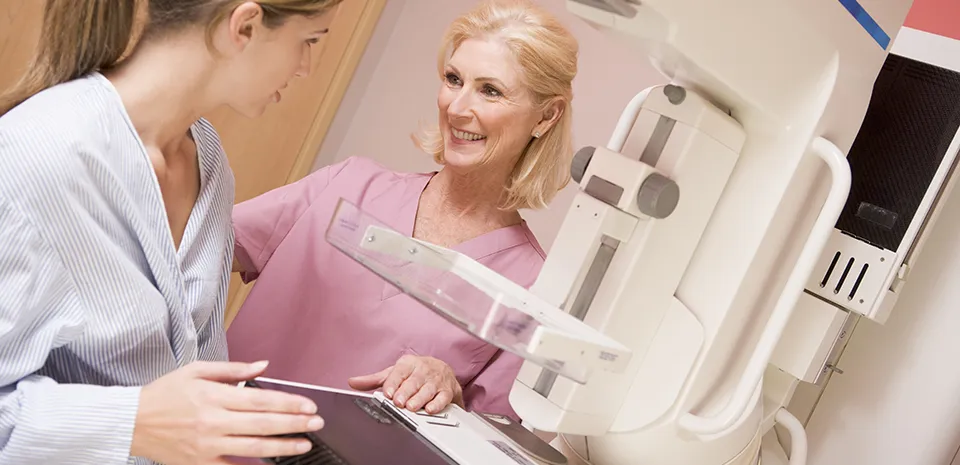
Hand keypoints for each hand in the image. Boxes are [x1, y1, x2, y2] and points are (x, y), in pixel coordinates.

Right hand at [131, 360, 323, 464]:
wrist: (132, 422)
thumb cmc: (164, 393)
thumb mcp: (196, 371)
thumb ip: (233, 369)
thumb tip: (263, 366)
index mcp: (213, 396)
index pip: (260, 400)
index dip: (288, 404)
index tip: (309, 405)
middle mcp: (213, 422)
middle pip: (263, 424)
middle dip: (295, 424)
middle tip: (317, 424)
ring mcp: (207, 446)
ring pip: (253, 448)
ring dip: (283, 447)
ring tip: (305, 444)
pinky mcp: (201, 463)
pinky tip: (274, 464)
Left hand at [348, 355, 462, 413]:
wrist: (443, 370)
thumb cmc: (415, 373)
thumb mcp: (394, 373)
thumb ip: (374, 380)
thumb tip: (353, 382)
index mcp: (408, 364)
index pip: (399, 372)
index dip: (393, 383)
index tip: (387, 393)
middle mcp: (423, 370)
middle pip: (414, 381)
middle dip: (406, 392)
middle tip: (399, 402)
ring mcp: (436, 380)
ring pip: (428, 389)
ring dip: (420, 399)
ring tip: (412, 407)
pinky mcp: (447, 390)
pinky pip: (443, 397)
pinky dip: (437, 404)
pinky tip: (430, 409)